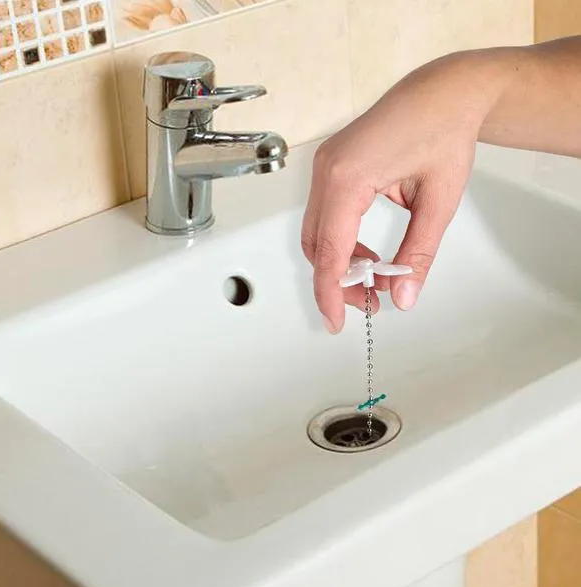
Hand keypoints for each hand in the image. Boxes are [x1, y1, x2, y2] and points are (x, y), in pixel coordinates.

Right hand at [301, 54, 483, 332]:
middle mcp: (327, 170)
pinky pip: (323, 215)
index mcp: (348, 177)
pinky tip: (365, 251)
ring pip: (315, 233)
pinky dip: (339, 240)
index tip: (334, 320)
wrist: (444, 92)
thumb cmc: (444, 131)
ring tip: (373, 276)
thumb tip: (402, 295)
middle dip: (336, 280)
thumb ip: (418, 254)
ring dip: (338, 261)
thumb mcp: (439, 202)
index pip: (329, 250)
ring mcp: (324, 166)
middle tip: (368, 301)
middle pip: (315, 245)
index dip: (330, 291)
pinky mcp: (330, 166)